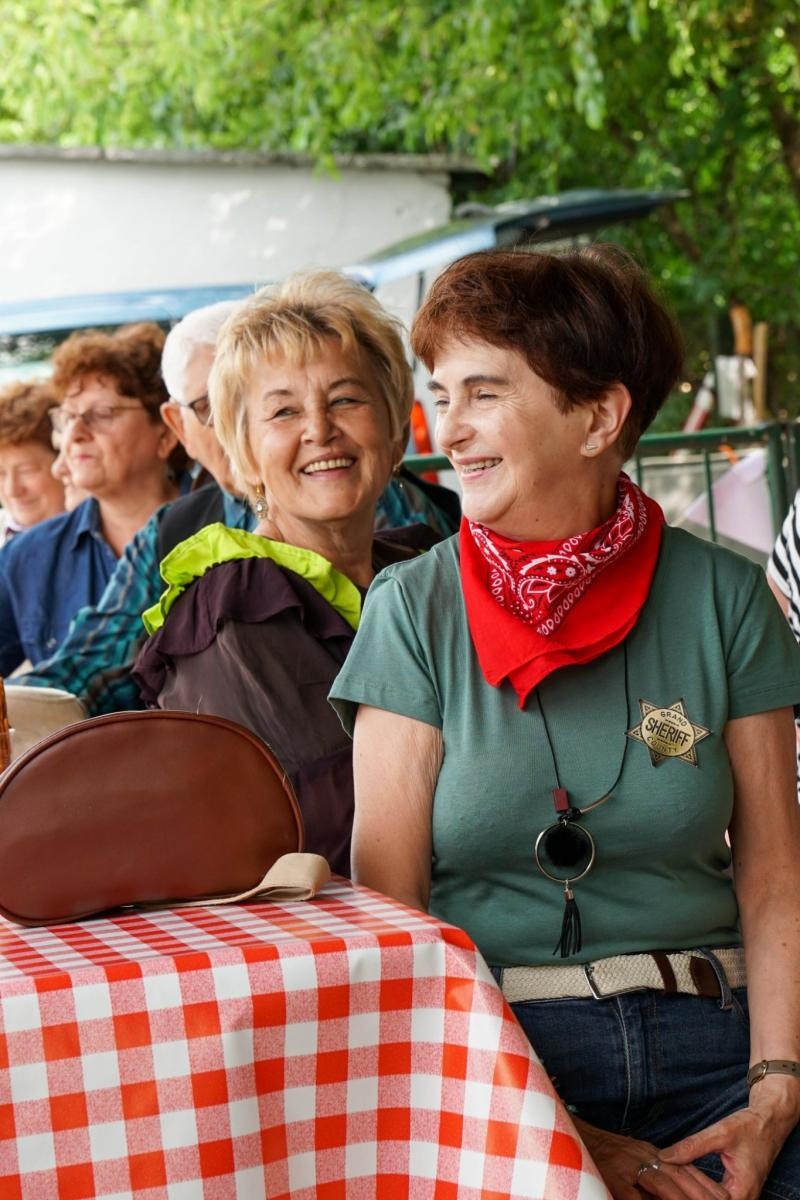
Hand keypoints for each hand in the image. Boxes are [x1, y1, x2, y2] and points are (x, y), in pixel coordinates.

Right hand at [573, 1118, 728, 1199]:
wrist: (574, 1136)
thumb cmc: (603, 1152)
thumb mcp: (631, 1156)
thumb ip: (650, 1171)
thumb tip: (673, 1187)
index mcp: (650, 1151)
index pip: (684, 1168)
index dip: (704, 1183)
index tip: (723, 1196)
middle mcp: (643, 1156)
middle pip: (679, 1176)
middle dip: (702, 1193)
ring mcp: (629, 1167)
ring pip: (663, 1185)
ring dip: (683, 1199)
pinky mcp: (614, 1179)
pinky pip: (635, 1196)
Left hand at [661, 1086, 797, 1199]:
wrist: (769, 1123)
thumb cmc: (749, 1127)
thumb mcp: (720, 1133)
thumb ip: (692, 1146)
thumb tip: (664, 1157)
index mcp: (743, 1190)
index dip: (689, 1197)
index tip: (667, 1186)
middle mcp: (744, 1199)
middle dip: (687, 1195)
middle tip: (663, 1182)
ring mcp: (741, 1197)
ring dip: (692, 1193)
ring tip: (669, 1180)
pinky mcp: (736, 1191)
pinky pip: (716, 1197)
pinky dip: (699, 1190)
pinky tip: (682, 1179)